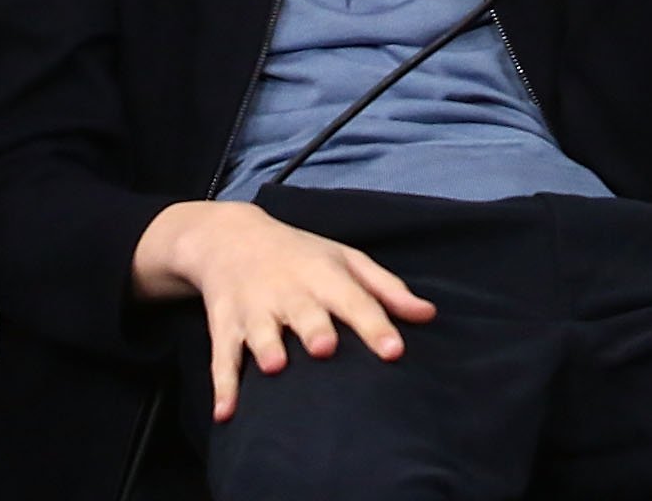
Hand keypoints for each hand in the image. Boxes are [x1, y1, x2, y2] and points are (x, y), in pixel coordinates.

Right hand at [130, 200, 436, 422]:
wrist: (229, 237)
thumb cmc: (301, 255)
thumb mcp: (345, 259)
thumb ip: (387, 289)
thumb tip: (429, 315)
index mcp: (322, 274)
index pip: (354, 299)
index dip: (374, 325)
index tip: (394, 351)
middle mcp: (288, 291)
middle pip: (303, 311)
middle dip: (313, 328)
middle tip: (325, 349)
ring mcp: (252, 309)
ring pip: (259, 332)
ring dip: (266, 347)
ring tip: (275, 367)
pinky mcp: (224, 326)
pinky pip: (222, 358)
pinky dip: (223, 386)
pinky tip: (227, 413)